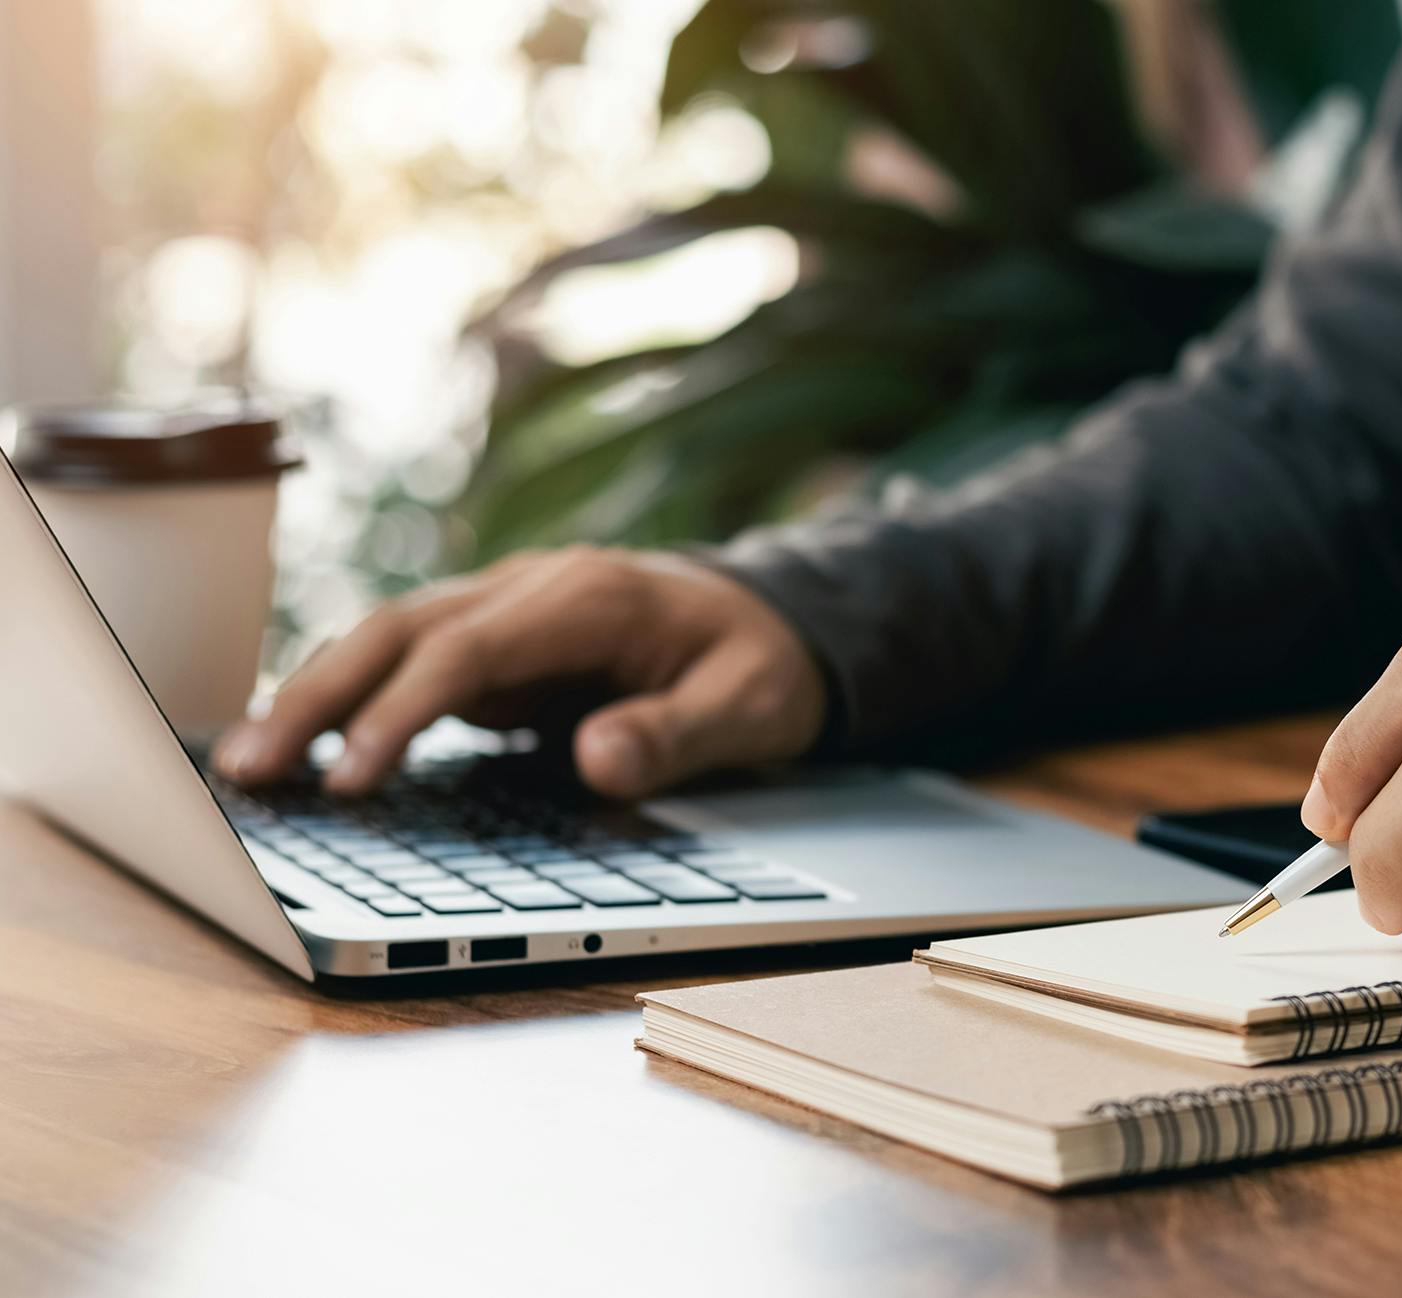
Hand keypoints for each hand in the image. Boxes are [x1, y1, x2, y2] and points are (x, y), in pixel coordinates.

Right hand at [213, 547, 826, 798]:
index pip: (470, 652)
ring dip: (316, 696)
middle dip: (319, 697)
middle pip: (402, 632)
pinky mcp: (497, 644)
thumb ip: (677, 732)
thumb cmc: (760, 665)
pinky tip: (304, 746)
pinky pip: (408, 664)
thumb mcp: (750, 706)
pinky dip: (351, 699)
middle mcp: (531, 591)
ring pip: (388, 640)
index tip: (353, 779)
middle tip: (250, 771)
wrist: (771, 621)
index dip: (403, 713)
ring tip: (248, 766)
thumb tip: (598, 761)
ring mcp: (507, 611)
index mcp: (588, 598)